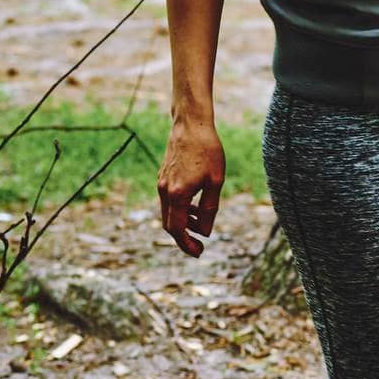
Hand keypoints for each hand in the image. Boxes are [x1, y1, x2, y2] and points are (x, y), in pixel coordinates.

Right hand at [157, 118, 224, 256]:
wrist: (191, 125)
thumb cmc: (208, 152)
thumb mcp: (216, 183)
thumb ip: (209, 209)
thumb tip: (205, 232)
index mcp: (177, 194)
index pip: (177, 229)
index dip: (187, 244)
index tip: (199, 252)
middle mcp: (165, 190)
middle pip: (170, 225)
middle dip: (184, 239)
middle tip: (200, 247)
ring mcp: (162, 183)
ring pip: (169, 213)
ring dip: (184, 223)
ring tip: (203, 224)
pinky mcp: (163, 177)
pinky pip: (169, 201)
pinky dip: (181, 210)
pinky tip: (196, 208)